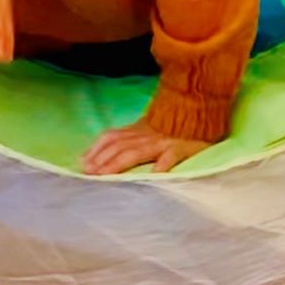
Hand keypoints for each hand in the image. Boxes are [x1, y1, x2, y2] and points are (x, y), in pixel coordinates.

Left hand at [81, 120, 210, 175]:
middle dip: (102, 160)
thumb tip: (103, 150)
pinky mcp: (182, 147)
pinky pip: (170, 158)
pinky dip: (161, 167)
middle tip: (89, 174)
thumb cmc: (175, 122)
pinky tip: (152, 178)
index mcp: (138, 129)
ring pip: (137, 152)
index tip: (82, 163)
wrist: (202, 107)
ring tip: (107, 176)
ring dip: (119, 164)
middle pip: (119, 147)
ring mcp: (164, 141)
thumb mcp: (148, 126)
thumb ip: (128, 136)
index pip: (111, 137)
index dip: (95, 150)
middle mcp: (146, 135)